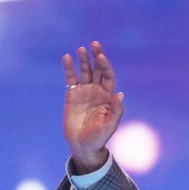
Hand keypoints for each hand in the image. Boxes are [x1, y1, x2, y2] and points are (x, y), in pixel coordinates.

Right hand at [62, 41, 123, 172]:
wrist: (83, 145)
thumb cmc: (99, 137)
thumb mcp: (110, 125)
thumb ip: (116, 110)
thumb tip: (121, 94)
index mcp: (109, 97)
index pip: (108, 76)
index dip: (106, 66)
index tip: (101, 57)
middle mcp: (97, 91)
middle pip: (98, 70)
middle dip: (97, 57)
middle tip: (94, 44)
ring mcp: (84, 92)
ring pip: (85, 72)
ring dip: (84, 60)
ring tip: (81, 49)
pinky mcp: (72, 95)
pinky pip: (71, 79)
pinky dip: (69, 68)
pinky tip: (67, 57)